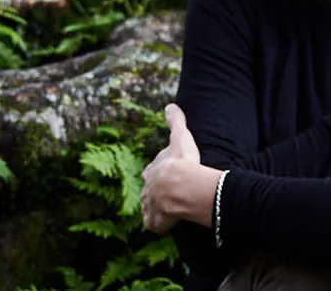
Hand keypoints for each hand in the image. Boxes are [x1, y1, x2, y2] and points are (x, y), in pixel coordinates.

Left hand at [140, 104, 221, 234]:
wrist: (181, 188)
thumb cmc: (182, 163)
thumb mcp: (180, 138)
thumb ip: (175, 122)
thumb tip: (170, 104)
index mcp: (152, 171)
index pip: (152, 170)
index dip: (157, 172)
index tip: (163, 173)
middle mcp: (148, 189)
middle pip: (149, 190)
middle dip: (153, 192)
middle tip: (163, 194)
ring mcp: (151, 207)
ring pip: (149, 207)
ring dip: (153, 209)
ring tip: (162, 210)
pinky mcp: (156, 222)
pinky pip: (154, 225)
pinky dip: (157, 225)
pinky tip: (161, 225)